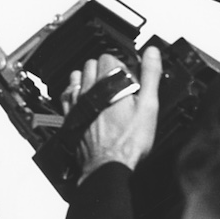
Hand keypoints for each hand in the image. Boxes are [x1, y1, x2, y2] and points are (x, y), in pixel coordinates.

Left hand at [66, 47, 161, 177]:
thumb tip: (152, 53)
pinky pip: (67, 94)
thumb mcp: (149, 106)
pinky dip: (75, 92)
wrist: (108, 165)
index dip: (122, 66)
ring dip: (88, 78)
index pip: (109, 58)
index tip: (130, 77)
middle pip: (92, 65)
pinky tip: (84, 99)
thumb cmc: (129, 141)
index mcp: (108, 84)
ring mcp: (77, 102)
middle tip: (119, 85)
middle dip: (105, 70)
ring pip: (77, 77)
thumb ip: (150, 76)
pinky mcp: (70, 115)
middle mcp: (88, 90)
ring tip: (103, 91)